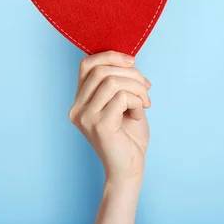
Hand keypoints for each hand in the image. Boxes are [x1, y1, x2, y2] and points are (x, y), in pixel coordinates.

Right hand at [69, 51, 151, 181]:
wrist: (129, 167)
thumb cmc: (128, 135)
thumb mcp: (122, 102)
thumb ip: (118, 82)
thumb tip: (128, 60)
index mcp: (80, 100)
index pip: (87, 64)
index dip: (111, 56)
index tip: (133, 62)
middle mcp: (77, 108)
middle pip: (101, 70)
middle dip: (131, 74)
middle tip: (146, 88)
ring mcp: (86, 117)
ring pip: (113, 82)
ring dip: (137, 88)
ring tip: (145, 102)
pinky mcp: (99, 125)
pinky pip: (122, 97)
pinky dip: (137, 102)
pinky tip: (139, 114)